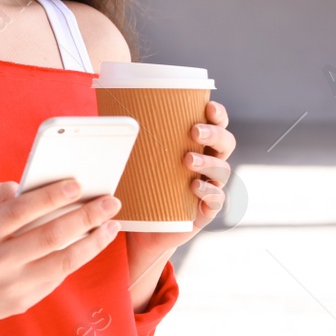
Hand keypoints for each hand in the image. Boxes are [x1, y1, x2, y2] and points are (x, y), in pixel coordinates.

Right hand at [0, 178, 121, 326]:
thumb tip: (29, 189)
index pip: (21, 210)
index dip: (52, 196)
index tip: (78, 184)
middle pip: (50, 236)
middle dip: (86, 216)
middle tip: (111, 202)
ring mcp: (11, 284)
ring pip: (63, 262)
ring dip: (93, 242)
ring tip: (111, 225)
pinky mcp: (22, 302)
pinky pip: (56, 277)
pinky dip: (75, 259)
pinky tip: (88, 244)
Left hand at [124, 99, 235, 298]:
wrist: (141, 229)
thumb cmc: (140, 187)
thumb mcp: (137, 161)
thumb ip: (133, 141)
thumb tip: (109, 114)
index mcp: (195, 147)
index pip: (215, 126)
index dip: (218, 115)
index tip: (209, 105)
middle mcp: (207, 164)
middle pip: (226, 144)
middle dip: (214, 134)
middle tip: (195, 131)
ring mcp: (209, 187)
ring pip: (222, 169)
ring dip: (208, 162)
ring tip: (188, 160)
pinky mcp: (205, 210)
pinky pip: (216, 198)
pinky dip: (208, 191)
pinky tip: (195, 186)